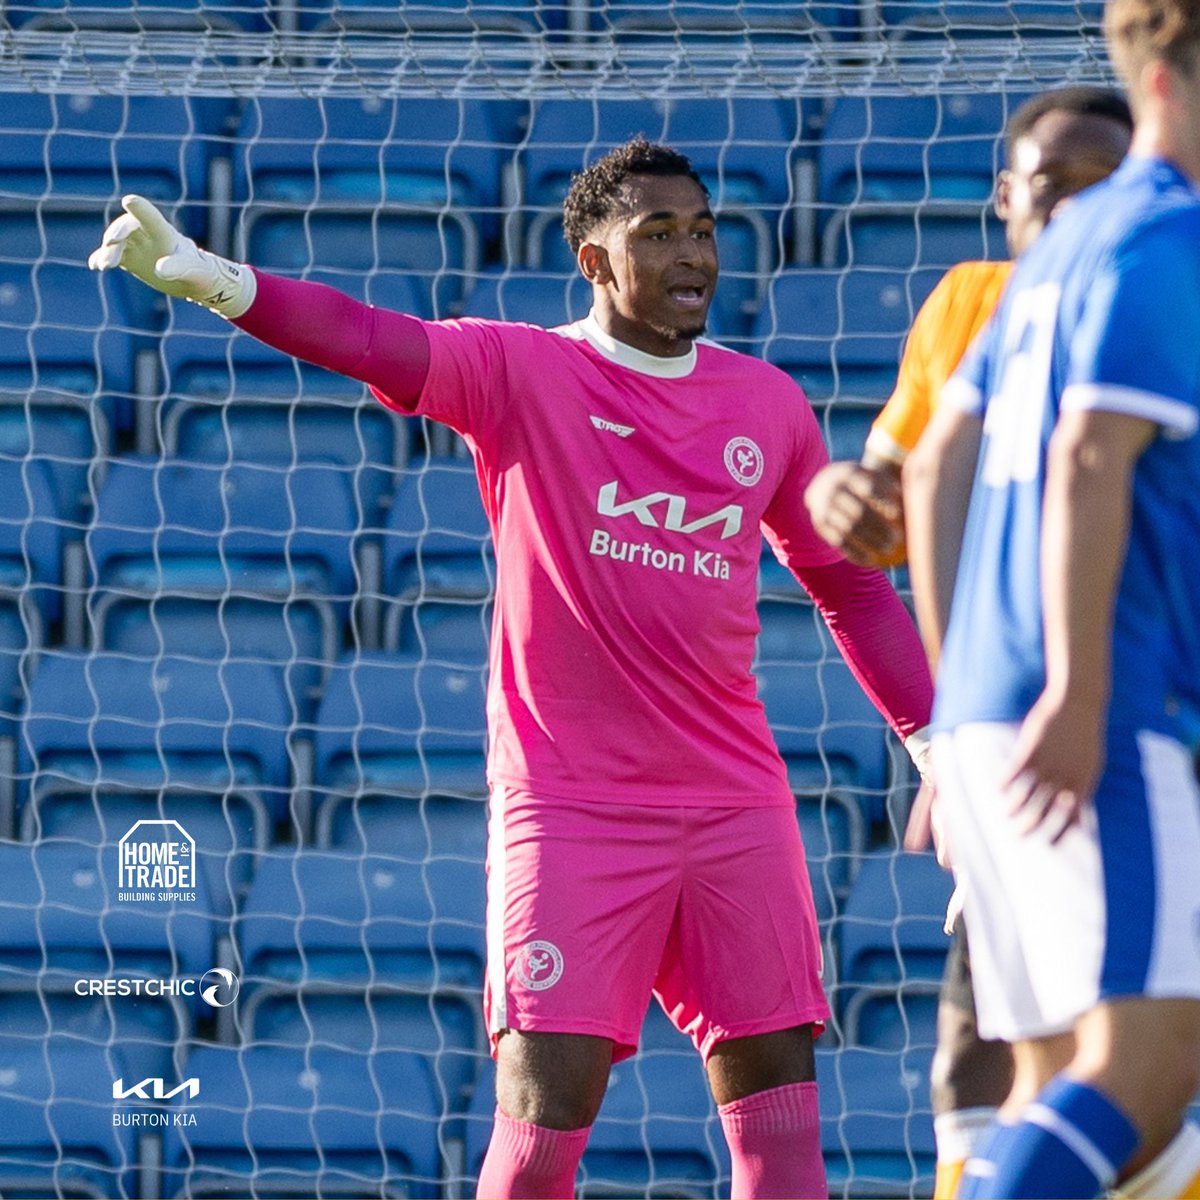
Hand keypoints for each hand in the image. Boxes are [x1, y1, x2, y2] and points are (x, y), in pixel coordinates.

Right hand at [88, 194, 255, 317]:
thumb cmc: (198, 271)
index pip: (151, 217)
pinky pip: (112, 255)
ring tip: (104, 266)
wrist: (193, 279)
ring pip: (117, 242)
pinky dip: (102, 258)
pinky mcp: (129, 258)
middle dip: (117, 232)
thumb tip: (160, 269)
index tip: (129, 201)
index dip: (140, 208)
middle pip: (127, 226)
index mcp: (165, 233)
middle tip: (110, 243)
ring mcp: (137, 245)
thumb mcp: (192, 270)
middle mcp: (147, 235)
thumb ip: (178, 267)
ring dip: (108, 250)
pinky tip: (94, 265)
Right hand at [804, 460, 905, 567]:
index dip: (884, 499)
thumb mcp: (870, 473)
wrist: (819, 484)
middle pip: (859, 512)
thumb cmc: (859, 481)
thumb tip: (923, 488)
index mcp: (849, 473)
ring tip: (889, 549)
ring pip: (849, 529)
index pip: (868, 486)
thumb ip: (891, 478)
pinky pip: (839, 542)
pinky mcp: (820, 524)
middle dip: (879, 527)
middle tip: (897, 538)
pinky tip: (871, 560)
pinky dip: (855, 553)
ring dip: (870, 541)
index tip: (899, 513)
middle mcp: (834, 490)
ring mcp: (824, 508)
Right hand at [1002, 690, 1103, 842]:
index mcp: (1083, 781)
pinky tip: (998, 787)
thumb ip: (1083, 792)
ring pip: (1028, 790)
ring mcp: (1047, 761)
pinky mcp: (1032, 746)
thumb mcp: (1091, 766)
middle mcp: (1064, 775)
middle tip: (1019, 836)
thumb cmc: (1085, 736)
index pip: (1071, 816)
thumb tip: (1083, 821)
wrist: (1079, 702)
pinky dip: (1006, 779)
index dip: (1059, 831)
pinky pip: (1016, 768)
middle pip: (1046, 807)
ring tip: (1006, 814)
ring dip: (1016, 805)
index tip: (1049, 844)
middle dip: (1032, 823)